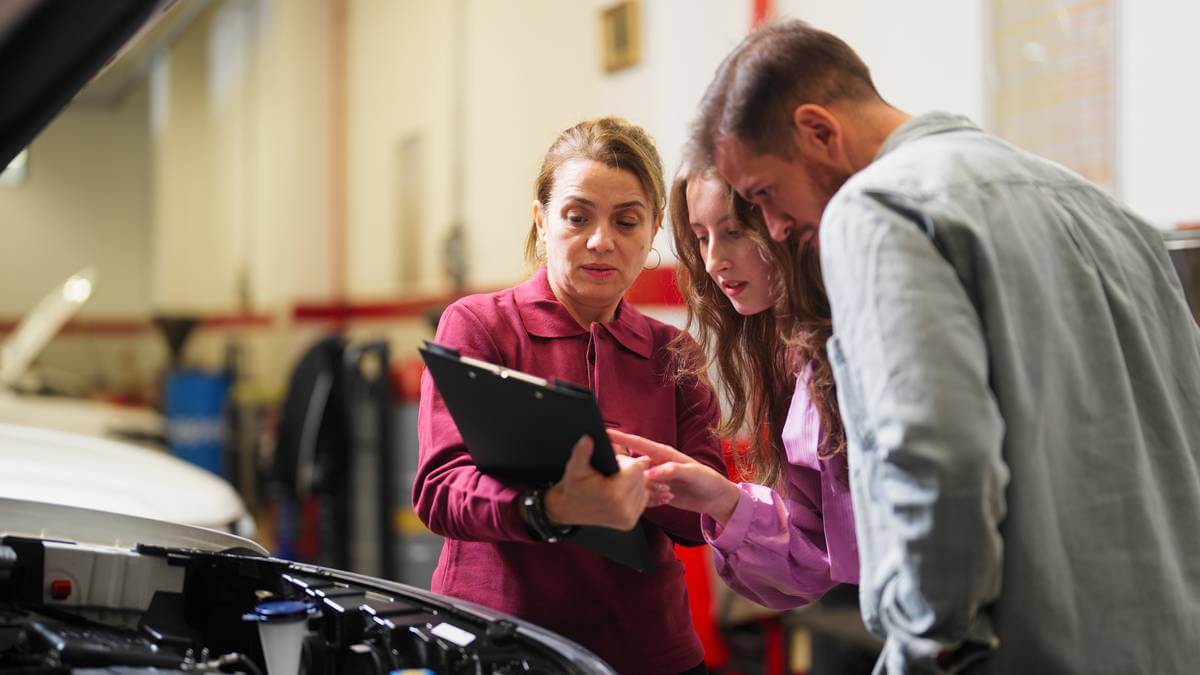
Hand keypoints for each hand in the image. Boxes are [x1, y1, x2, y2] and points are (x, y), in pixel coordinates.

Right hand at [543, 435, 651, 530]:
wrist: (568, 509)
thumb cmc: (573, 486)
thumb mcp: (575, 467)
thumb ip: (582, 451)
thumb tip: (588, 438)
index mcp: (612, 494)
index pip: (635, 471)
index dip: (637, 462)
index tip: (644, 458)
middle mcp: (622, 509)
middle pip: (640, 480)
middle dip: (633, 471)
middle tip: (622, 467)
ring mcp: (626, 518)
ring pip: (643, 490)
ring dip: (636, 482)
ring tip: (622, 477)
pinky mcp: (629, 523)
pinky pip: (642, 501)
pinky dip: (636, 493)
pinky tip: (625, 488)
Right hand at [608, 429, 740, 525]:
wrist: (714, 499)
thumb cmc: (708, 481)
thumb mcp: (694, 474)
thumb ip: (673, 470)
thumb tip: (650, 473)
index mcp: (664, 454)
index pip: (638, 443)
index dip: (621, 438)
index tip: (605, 433)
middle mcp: (656, 464)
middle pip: (632, 463)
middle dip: (626, 468)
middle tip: (637, 478)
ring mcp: (655, 479)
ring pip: (635, 482)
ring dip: (640, 488)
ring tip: (661, 492)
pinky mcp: (656, 492)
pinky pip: (642, 495)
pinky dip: (647, 499)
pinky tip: (662, 500)